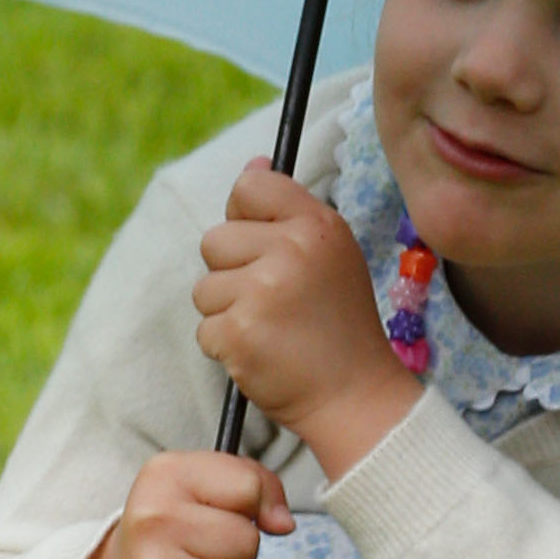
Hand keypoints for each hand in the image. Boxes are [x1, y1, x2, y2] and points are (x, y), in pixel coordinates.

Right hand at [88, 448, 292, 558]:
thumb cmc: (172, 528)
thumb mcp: (205, 483)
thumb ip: (255, 483)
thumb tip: (283, 523)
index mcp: (165, 476)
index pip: (249, 487)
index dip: (250, 505)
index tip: (224, 513)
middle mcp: (153, 522)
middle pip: (248, 542)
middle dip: (240, 552)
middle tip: (206, 553)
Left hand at [190, 163, 420, 477]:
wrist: (355, 396)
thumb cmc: (339, 324)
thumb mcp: (330, 255)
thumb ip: (289, 210)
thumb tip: (254, 162)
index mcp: (316, 225)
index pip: (249, 187)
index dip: (245, 217)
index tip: (264, 247)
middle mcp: (291, 250)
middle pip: (215, 239)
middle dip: (232, 273)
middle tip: (274, 302)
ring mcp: (262, 292)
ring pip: (204, 287)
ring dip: (227, 311)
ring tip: (270, 329)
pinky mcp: (238, 332)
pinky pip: (204, 328)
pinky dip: (226, 345)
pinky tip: (262, 353)